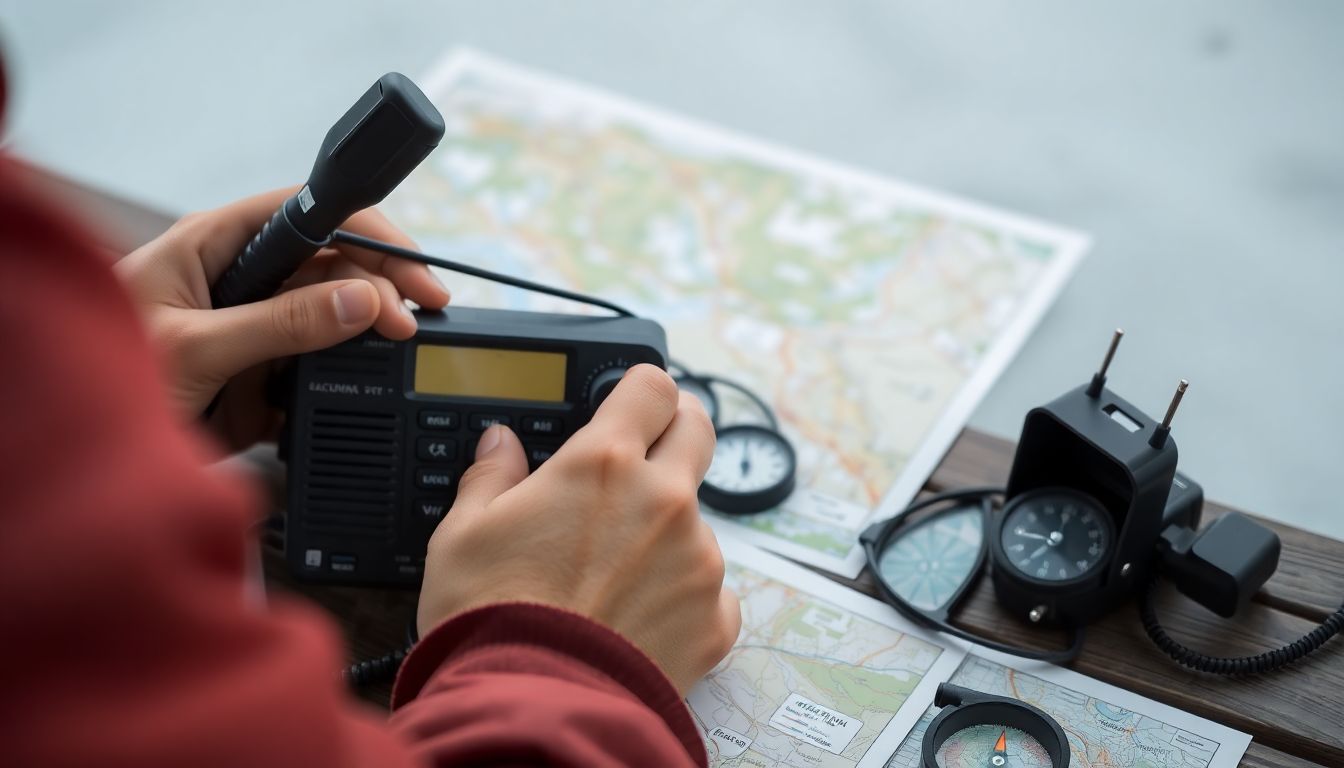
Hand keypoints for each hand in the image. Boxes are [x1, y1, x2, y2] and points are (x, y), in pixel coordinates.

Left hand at [116, 187, 449, 448]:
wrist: (74, 451)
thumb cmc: (98, 374)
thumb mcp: (196, 346)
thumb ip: (281, 323)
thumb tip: (361, 300)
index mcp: (215, 246)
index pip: (309, 215)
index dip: (367, 234)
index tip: (411, 269)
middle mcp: (240, 279)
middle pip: (332, 265)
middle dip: (381, 287)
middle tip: (416, 320)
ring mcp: (253, 328)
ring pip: (331, 316)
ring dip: (369, 333)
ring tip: (397, 353)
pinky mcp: (259, 376)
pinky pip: (316, 367)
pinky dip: (343, 378)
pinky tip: (360, 388)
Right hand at [417, 365, 739, 693]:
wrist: (530, 707)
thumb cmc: (490, 620)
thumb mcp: (462, 534)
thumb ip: (490, 476)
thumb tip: (499, 446)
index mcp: (604, 464)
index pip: (653, 385)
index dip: (639, 388)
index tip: (628, 402)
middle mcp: (664, 501)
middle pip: (699, 429)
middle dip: (675, 431)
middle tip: (642, 457)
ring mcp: (698, 559)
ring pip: (697, 517)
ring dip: (667, 527)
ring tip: (613, 571)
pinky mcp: (716, 617)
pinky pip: (711, 588)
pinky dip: (682, 594)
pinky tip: (637, 615)